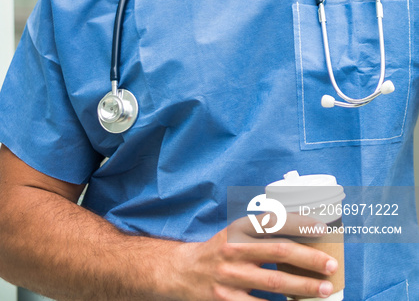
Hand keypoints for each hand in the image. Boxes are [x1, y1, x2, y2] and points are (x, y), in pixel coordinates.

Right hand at [165, 223, 337, 300]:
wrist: (183, 272)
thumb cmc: (220, 251)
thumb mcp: (236, 234)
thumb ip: (262, 232)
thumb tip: (303, 234)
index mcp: (238, 228)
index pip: (273, 221)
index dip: (299, 223)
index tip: (322, 227)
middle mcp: (234, 249)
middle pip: (279, 252)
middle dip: (309, 259)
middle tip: (331, 265)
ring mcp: (230, 277)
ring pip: (274, 283)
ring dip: (303, 286)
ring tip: (324, 288)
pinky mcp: (227, 300)